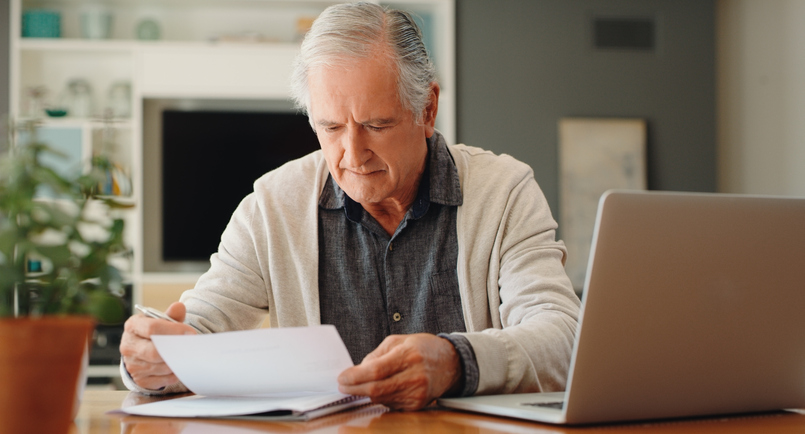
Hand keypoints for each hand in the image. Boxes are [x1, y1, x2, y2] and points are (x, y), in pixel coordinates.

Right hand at [119, 302, 196, 389]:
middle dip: (175, 350)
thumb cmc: (154, 332)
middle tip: (190, 348)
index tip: (190, 333)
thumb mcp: (161, 320)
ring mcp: (132, 364)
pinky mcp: (139, 379)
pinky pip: (161, 380)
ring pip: (159, 367)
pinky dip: (173, 374)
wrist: (141, 349)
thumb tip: (179, 307)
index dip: (174, 331)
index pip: (152, 328)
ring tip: (186, 356)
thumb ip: (172, 315)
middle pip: (153, 352)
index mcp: (133, 326)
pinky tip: (178, 367)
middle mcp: (128, 346)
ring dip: (176, 363)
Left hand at [337, 333, 461, 410]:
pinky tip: (381, 389)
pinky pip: (390, 404)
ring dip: (367, 393)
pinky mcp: (417, 405)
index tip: (342, 378)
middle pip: (376, 389)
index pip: (376, 370)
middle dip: (354, 389)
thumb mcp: (398, 341)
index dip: (355, 377)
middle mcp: (414, 376)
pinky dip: (381, 397)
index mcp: (408, 355)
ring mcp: (416, 393)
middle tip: (343, 386)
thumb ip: (376, 355)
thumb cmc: (422, 349)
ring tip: (361, 384)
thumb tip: (357, 371)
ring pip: (381, 398)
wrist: (450, 363)